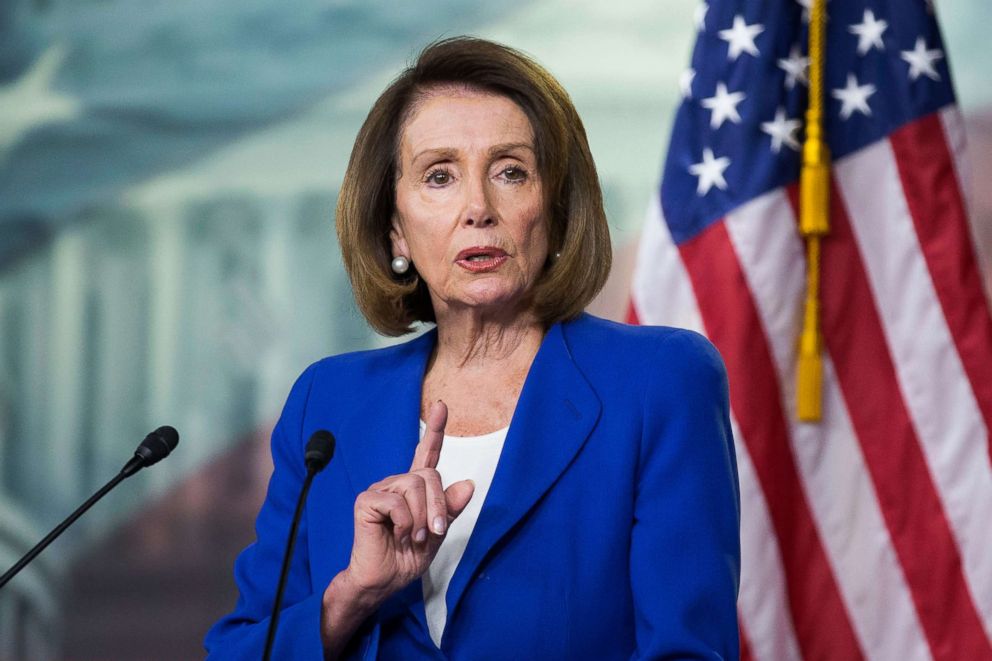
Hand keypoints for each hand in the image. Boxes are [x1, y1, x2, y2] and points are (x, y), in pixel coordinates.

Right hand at [337, 401, 474, 604]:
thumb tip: (468, 484)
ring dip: (422, 516)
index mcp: (414, 489)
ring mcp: (380, 490)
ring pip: (415, 485)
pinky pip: (397, 501)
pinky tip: (398, 534)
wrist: (382, 581)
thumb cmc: (405, 559)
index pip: (426, 454)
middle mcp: (396, 484)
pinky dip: (405, 522)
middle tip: (435, 532)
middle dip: (438, 505)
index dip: (435, 430)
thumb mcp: (438, 534)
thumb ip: (449, 508)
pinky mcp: (367, 501)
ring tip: (414, 536)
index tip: (441, 406)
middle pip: (429, 475)